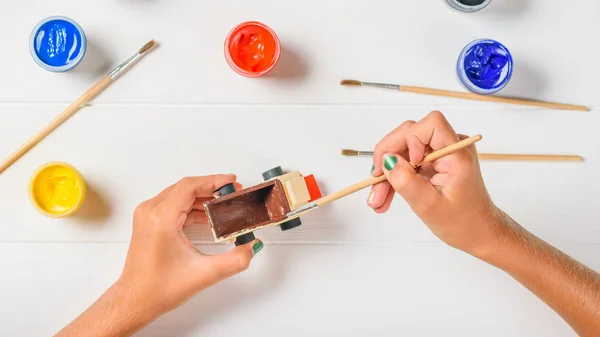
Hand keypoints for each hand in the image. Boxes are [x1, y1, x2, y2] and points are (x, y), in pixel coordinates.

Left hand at [56, 175, 262, 336]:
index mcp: (161, 219)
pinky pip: (173, 205)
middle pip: (185, 188)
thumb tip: (251, 247)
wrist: (135, 301)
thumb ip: (235, 260)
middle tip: (232, 194)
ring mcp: (147, 216)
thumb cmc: (157, 289)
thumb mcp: (204, 274)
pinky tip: (207, 217)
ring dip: (201, 198)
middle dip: (211, 188)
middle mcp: (150, 212)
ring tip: (223, 205)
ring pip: (179, 195)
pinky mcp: (148, 222)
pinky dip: (191, 207)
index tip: (231, 182)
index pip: (190, 187)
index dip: (214, 181)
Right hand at [367, 111, 498, 255]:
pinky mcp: (433, 162)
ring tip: (377, 200)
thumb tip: (386, 159)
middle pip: (409, 134)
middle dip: (387, 158)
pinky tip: (385, 197)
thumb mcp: (429, 206)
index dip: (412, 138)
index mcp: (457, 154)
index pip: (432, 124)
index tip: (406, 163)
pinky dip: (394, 178)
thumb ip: (407, 182)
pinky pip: (406, 161)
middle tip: (375, 183)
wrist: (478, 233)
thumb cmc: (463, 223)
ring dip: (387, 172)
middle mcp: (450, 147)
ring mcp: (440, 153)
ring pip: (403, 150)